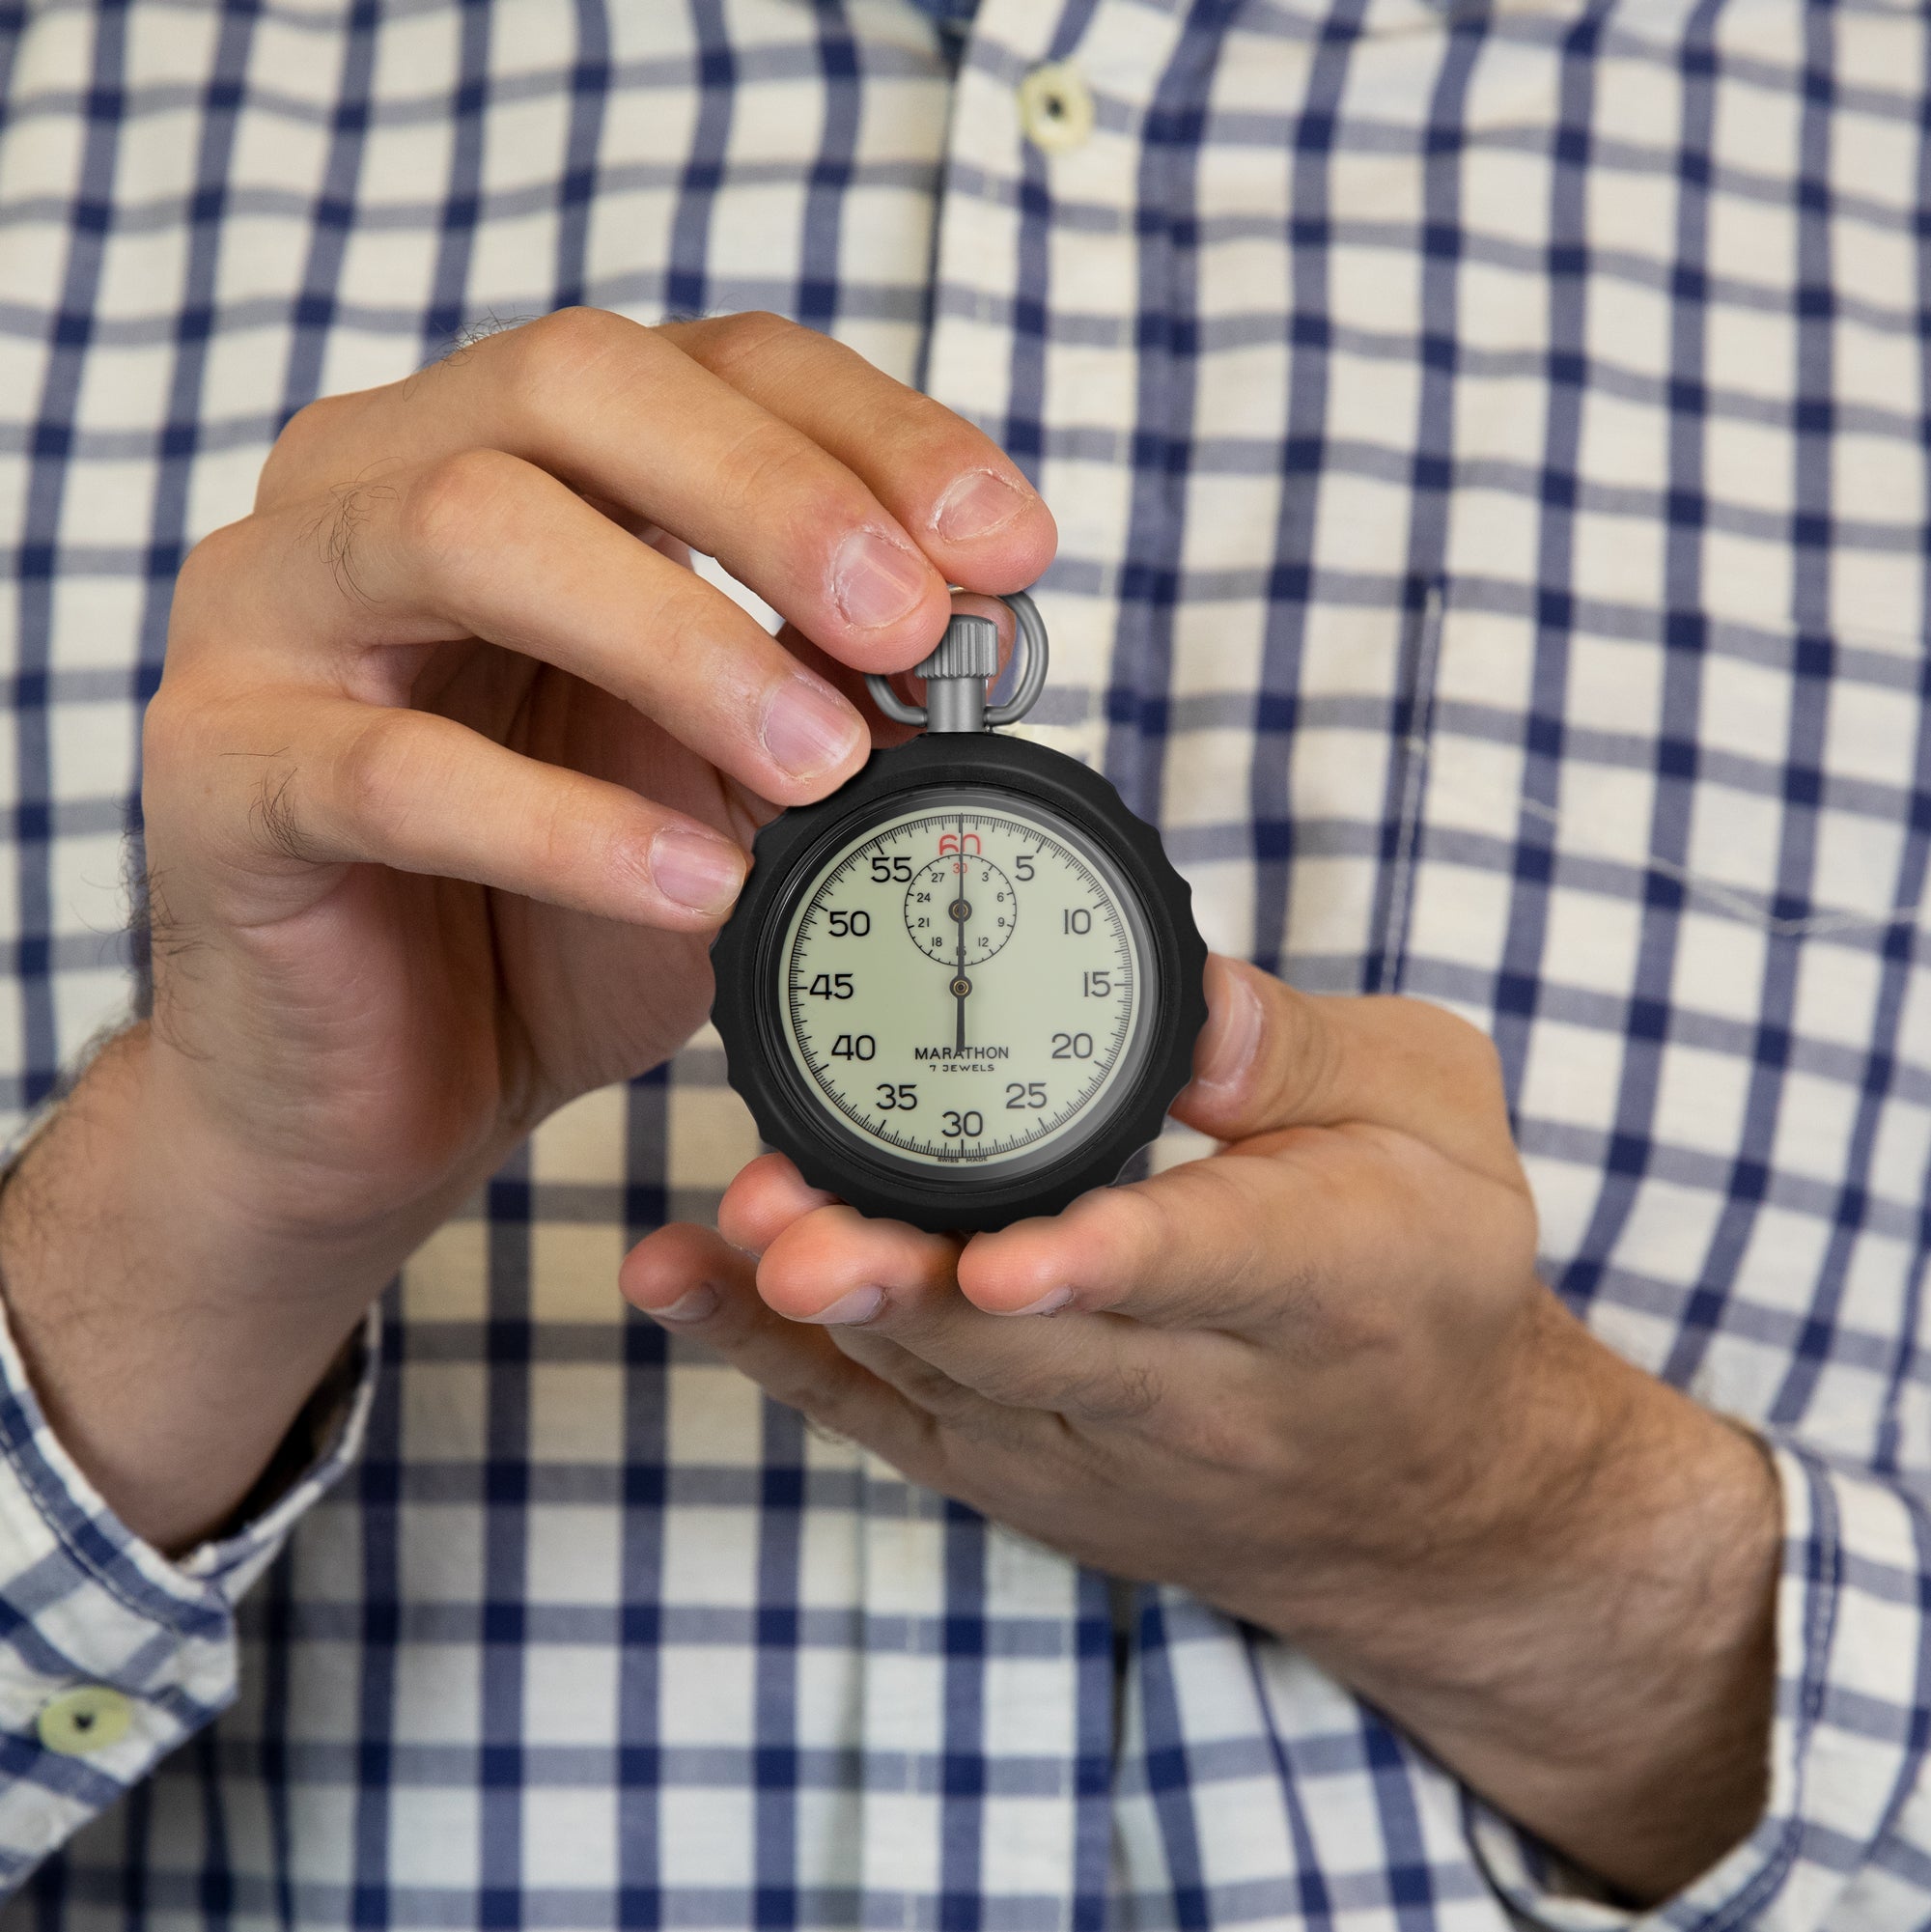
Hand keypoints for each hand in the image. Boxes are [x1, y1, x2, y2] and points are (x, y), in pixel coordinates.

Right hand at [0, 309, 1053, 1545]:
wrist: (376, 1089)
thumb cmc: (546, 916)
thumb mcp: (722, 786)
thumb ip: (821, 689)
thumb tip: (975, 633)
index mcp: (504, 453)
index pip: (701, 360)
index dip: (870, 432)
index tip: (1009, 546)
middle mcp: (369, 485)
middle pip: (572, 383)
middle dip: (775, 498)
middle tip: (915, 624)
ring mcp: (271, 614)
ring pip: (468, 529)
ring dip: (682, 641)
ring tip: (825, 768)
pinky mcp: (218, 774)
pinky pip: (392, 768)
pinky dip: (566, 827)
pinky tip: (698, 892)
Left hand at [622, 955, 1779, 1900]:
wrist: (1434, 1502)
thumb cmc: (1432, 1275)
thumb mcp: (1437, 1120)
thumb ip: (1308, 1050)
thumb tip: (1185, 996)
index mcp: (1327, 1280)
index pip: (1211, 1268)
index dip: (1103, 1261)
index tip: (1006, 1254)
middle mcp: (1204, 1393)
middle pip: (1032, 1345)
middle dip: (907, 1284)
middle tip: (791, 1226)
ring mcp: (1098, 1448)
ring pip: (943, 1385)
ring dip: (825, 1310)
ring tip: (727, 1233)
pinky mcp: (1023, 1471)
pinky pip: (888, 1423)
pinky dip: (777, 1357)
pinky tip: (681, 1279)